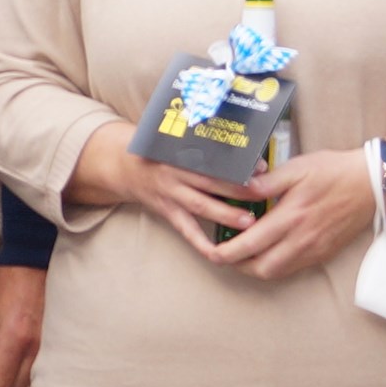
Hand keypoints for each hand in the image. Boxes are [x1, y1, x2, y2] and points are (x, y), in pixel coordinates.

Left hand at [0, 262, 43, 386]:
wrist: (35, 262)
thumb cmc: (8, 286)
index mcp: (13, 338)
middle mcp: (35, 345)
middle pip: (16, 386)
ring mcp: (51, 344)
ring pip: (32, 379)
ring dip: (16, 379)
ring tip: (5, 368)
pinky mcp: (61, 341)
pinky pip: (45, 367)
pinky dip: (32, 369)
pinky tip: (23, 360)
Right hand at [63, 124, 265, 260]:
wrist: (122, 166)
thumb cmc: (159, 149)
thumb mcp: (175, 135)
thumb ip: (202, 136)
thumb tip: (242, 132)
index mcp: (180, 150)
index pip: (211, 156)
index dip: (235, 162)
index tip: (260, 165)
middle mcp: (175, 172)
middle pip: (210, 181)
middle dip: (238, 189)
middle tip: (263, 193)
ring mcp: (170, 195)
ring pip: (201, 206)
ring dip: (225, 214)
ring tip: (249, 222)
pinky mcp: (167, 212)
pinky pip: (186, 231)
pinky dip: (202, 244)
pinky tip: (219, 254)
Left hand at [205, 145, 380, 283]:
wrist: (371, 184)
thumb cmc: (334, 171)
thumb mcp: (297, 168)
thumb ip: (267, 182)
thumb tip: (241, 188)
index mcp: (290, 217)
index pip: (250, 245)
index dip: (226, 253)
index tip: (211, 251)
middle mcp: (301, 240)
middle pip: (260, 268)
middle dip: (236, 266)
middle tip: (223, 253)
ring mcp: (314, 250)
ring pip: (276, 272)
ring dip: (255, 268)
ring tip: (242, 253)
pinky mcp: (323, 253)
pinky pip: (293, 268)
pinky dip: (275, 265)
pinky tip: (268, 251)